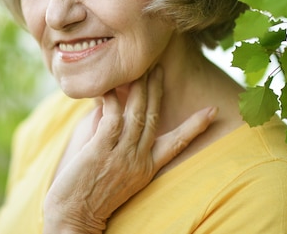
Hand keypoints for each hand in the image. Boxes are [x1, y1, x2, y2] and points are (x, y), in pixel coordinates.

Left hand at [42, 66, 216, 233]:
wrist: (74, 219)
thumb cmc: (87, 195)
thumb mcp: (112, 171)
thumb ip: (113, 141)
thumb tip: (107, 112)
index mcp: (146, 169)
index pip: (177, 143)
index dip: (194, 125)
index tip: (212, 111)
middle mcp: (138, 160)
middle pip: (154, 117)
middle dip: (157, 90)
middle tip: (158, 67)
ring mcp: (122, 154)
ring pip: (136, 113)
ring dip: (139, 87)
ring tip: (141, 69)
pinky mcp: (102, 149)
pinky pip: (112, 116)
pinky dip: (111, 99)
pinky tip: (108, 87)